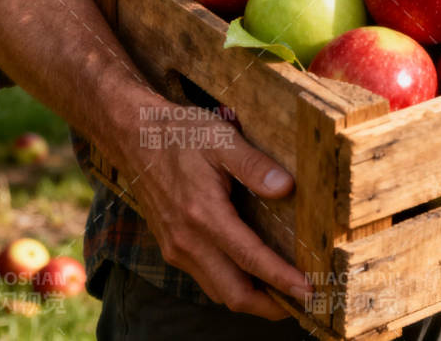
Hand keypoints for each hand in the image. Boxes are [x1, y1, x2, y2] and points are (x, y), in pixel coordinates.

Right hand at [0, 0, 311, 318]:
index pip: (250, 259)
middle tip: (306, 304)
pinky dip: (233, 285)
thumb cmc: (180, 134)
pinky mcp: (172, 246)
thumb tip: (286, 187)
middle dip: (270, 306)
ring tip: (286, 296)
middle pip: (233, 293)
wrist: (131, 135)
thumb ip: (254, 165)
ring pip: (218, 290)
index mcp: (202, 216)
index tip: (309, 291)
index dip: (281, 279)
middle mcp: (187, 241)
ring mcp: (176, 247)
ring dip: (252, 299)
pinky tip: (255, 276)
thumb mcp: (221, 138)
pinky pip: (206, 279)